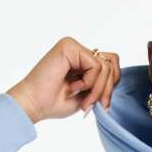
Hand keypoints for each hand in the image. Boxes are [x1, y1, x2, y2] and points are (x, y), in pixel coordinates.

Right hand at [5, 36, 120, 123]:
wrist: (35, 104)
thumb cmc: (55, 102)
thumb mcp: (88, 95)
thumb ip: (103, 84)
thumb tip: (117, 78)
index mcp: (83, 60)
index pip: (113, 66)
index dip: (111, 86)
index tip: (101, 105)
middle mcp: (79, 50)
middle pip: (112, 64)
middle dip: (107, 90)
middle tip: (91, 104)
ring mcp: (73, 46)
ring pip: (106, 66)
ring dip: (97, 89)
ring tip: (81, 98)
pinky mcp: (69, 46)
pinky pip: (95, 65)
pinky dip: (89, 82)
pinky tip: (72, 87)